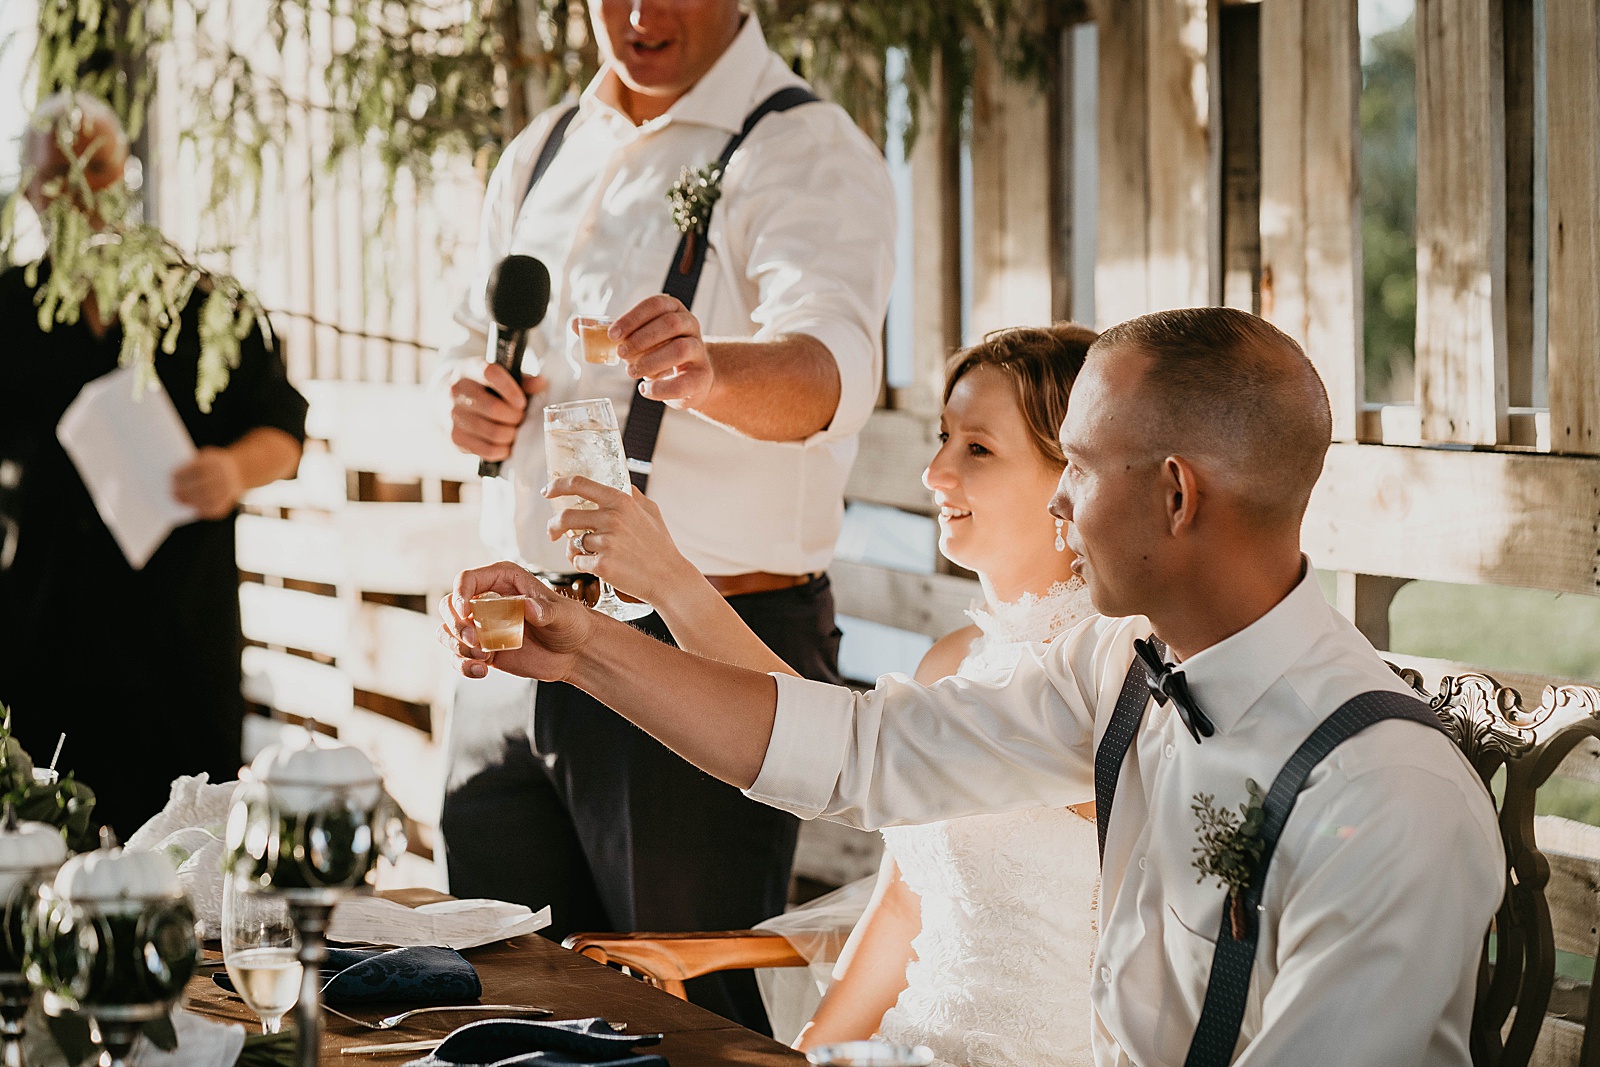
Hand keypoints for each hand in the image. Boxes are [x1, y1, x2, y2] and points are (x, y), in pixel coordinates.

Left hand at [172, 447, 244, 518]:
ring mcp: (229, 488)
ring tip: (180, 501)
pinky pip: (216, 508)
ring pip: (209, 498)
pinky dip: (204, 510)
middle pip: (203, 485)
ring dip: (192, 501)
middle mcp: (226, 476)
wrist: (240, 470)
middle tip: (173, 494)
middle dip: (186, 491)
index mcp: (218, 462)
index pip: (199, 468)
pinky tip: (194, 508)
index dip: (184, 473)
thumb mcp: (208, 456)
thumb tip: (175, 478)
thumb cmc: (215, 464)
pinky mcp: (230, 500)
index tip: (172, 477)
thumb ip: (194, 464)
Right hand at [437, 561, 594, 681]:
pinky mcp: (483, 649)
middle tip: (476, 641)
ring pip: (448, 632)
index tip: (465, 611)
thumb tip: (527, 606)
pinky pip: (458, 656)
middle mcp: (487, 600)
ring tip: (483, 658)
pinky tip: (482, 671)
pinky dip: (462, 665)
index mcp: (503, 580)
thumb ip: (544, 610)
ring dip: (457, 647)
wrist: (574, 652)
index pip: (467, 579)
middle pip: (449, 605)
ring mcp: (482, 626)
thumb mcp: (562, 614)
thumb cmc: (570, 623)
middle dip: (456, 625)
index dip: (460, 593)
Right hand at [447, 361, 545, 460]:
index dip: (510, 389)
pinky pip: (486, 450)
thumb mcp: (502, 377)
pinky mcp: (454, 437)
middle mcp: (456, 390)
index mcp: (470, 369)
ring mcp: (452, 415)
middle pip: (494, 408)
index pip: (490, 374)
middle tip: (521, 417)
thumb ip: (523, 380)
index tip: (522, 402)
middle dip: (515, 417)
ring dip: (511, 434)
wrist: (453, 399)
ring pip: (492, 432)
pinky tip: (505, 444)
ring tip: (513, 429)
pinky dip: (502, 450)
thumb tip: (541, 383)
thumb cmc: (485, 387)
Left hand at [543, 476, 699, 604]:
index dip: (557, 486)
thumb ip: (633, 495)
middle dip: (553, 526)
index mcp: (621, 502)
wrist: (669, 578)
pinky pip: (578, 562)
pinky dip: (583, 566)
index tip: (547, 492)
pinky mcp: (602, 565)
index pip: (579, 484)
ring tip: (591, 557)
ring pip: (573, 543)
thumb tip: (620, 483)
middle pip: (566, 517)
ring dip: (575, 551)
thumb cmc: (660, 546)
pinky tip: (599, 568)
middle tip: (553, 534)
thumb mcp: (652, 512)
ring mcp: (607, 542)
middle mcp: (612, 518)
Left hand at [612, 294, 711, 407]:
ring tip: (631, 372)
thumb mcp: (635, 338)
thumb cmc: (658, 352)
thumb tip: (575, 325)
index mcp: (673, 309)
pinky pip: (684, 381)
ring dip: (651, 361)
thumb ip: (608, 332)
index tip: (613, 334)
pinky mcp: (702, 376)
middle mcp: (690, 325)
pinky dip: (660, 387)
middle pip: (670, 323)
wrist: (689, 378)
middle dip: (641, 339)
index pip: (656, 304)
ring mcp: (699, 350)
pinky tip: (645, 389)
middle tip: (620, 354)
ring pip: (680, 348)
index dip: (633, 318)